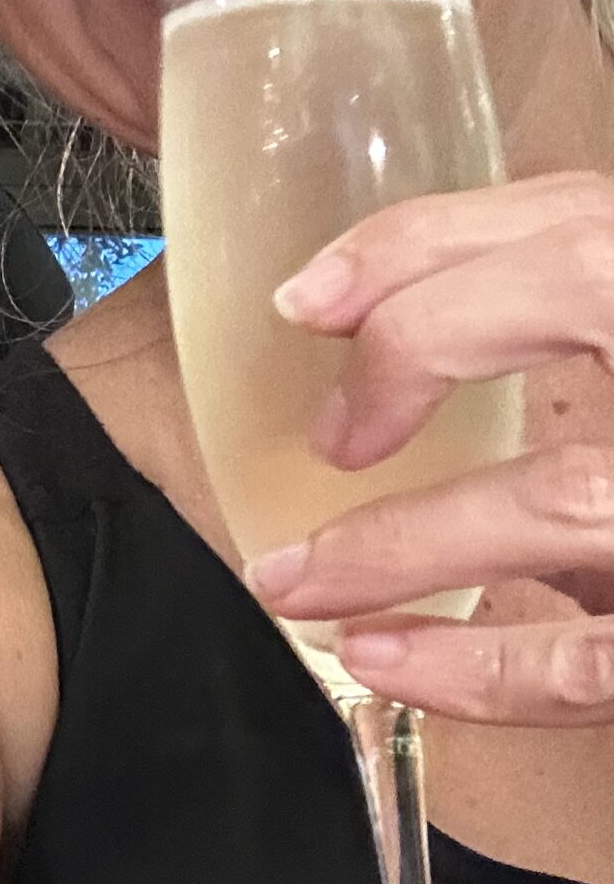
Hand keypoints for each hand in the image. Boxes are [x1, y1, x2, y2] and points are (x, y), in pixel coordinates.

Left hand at [241, 171, 613, 720]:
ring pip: (568, 496)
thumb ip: (581, 326)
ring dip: (402, 545)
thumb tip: (386, 323)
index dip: (430, 242)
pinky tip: (384, 659)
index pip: (584, 215)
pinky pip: (592, 661)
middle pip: (589, 281)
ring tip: (298, 584)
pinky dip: (474, 668)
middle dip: (419, 345)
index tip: (311, 297)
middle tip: (333, 430)